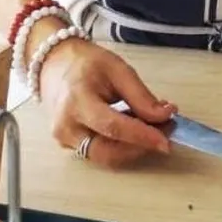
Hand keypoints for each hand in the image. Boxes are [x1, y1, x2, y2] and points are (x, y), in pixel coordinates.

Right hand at [32, 23, 174, 168]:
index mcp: (77, 101)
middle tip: (167, 130)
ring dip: (134, 148)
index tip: (166, 139)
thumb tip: (164, 115)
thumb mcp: (118, 69)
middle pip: (108, 151)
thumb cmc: (86, 64)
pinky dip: (122, 146)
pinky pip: (100, 153)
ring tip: (153, 127)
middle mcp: (66, 126)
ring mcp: (65, 139)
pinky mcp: (69, 146)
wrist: (54, 65)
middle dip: (141, 146)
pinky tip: (134, 129)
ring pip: (106, 157)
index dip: (142, 136)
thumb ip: (141, 96)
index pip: (112, 126)